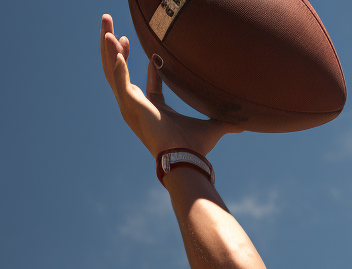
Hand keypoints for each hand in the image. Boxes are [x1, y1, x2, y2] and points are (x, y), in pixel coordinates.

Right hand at [99, 15, 238, 158]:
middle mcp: (138, 107)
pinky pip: (119, 80)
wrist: (185, 156)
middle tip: (113, 29)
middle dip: (115, 50)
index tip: (155, 55)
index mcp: (154, 110)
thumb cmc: (195, 147)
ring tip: (107, 28)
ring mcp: (131, 105)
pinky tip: (117, 48)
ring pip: (112, 72)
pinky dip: (117, 64)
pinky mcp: (130, 105)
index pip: (149, 86)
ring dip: (108, 50)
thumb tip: (245, 124)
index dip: (152, 71)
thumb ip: (226, 122)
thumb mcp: (212, 128)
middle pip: (120, 73)